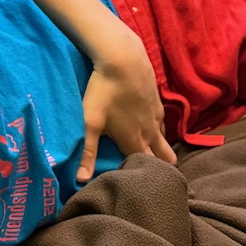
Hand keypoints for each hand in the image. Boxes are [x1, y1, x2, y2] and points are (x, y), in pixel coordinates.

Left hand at [78, 32, 176, 181]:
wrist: (124, 59)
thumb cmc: (104, 91)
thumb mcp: (90, 122)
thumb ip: (87, 152)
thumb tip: (81, 180)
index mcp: (134, 141)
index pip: (146, 167)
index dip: (146, 178)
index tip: (145, 187)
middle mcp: (150, 131)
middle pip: (164, 157)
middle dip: (163, 168)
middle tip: (158, 177)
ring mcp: (156, 115)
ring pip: (164, 139)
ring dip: (162, 149)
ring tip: (154, 156)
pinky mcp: (157, 101)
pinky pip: (162, 122)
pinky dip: (159, 130)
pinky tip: (151, 127)